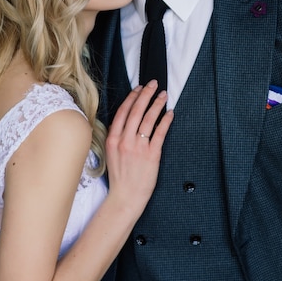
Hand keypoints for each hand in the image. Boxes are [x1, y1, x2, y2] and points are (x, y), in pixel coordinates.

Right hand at [105, 80, 172, 213]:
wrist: (125, 197)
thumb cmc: (120, 177)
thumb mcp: (111, 153)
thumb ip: (118, 137)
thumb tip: (128, 121)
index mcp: (113, 139)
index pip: (123, 112)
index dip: (132, 98)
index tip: (139, 88)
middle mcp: (124, 141)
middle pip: (136, 111)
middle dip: (146, 94)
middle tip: (153, 84)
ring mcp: (138, 147)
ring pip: (148, 119)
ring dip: (157, 104)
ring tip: (163, 95)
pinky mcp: (151, 155)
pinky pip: (160, 133)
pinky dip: (166, 121)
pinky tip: (170, 113)